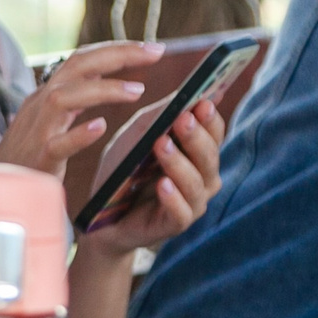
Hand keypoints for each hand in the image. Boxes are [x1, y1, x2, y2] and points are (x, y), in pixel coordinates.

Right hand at [0, 40, 163, 191]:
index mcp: (46, 93)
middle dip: (118, 55)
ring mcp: (38, 130)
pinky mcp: (38, 159)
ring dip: (103, 90)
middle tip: (155, 52)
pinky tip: (100, 127)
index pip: (81, 59)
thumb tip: (104, 78)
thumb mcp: (49, 119)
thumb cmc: (26, 155)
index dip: (115, 49)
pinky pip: (58, 143)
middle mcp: (41, 104)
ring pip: (66, 98)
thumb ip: (73, 99)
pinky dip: (80, 133)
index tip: (151, 47)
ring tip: (138, 90)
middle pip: (77, 66)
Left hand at [77, 97, 225, 259]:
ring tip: (162, 145)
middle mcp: (203, 178)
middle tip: (183, 119)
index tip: (202, 101)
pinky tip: (163, 184)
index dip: (210, 118)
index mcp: (198, 153)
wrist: (102, 215)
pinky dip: (173, 198)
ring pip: (196, 183)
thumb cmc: (125, 170)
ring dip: (180, 163)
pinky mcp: (175, 224)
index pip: (214, 133)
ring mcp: (193, 203)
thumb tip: (192, 92)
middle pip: (209, 156)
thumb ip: (161, 116)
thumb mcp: (138, 136)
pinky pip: (181, 213)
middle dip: (196, 136)